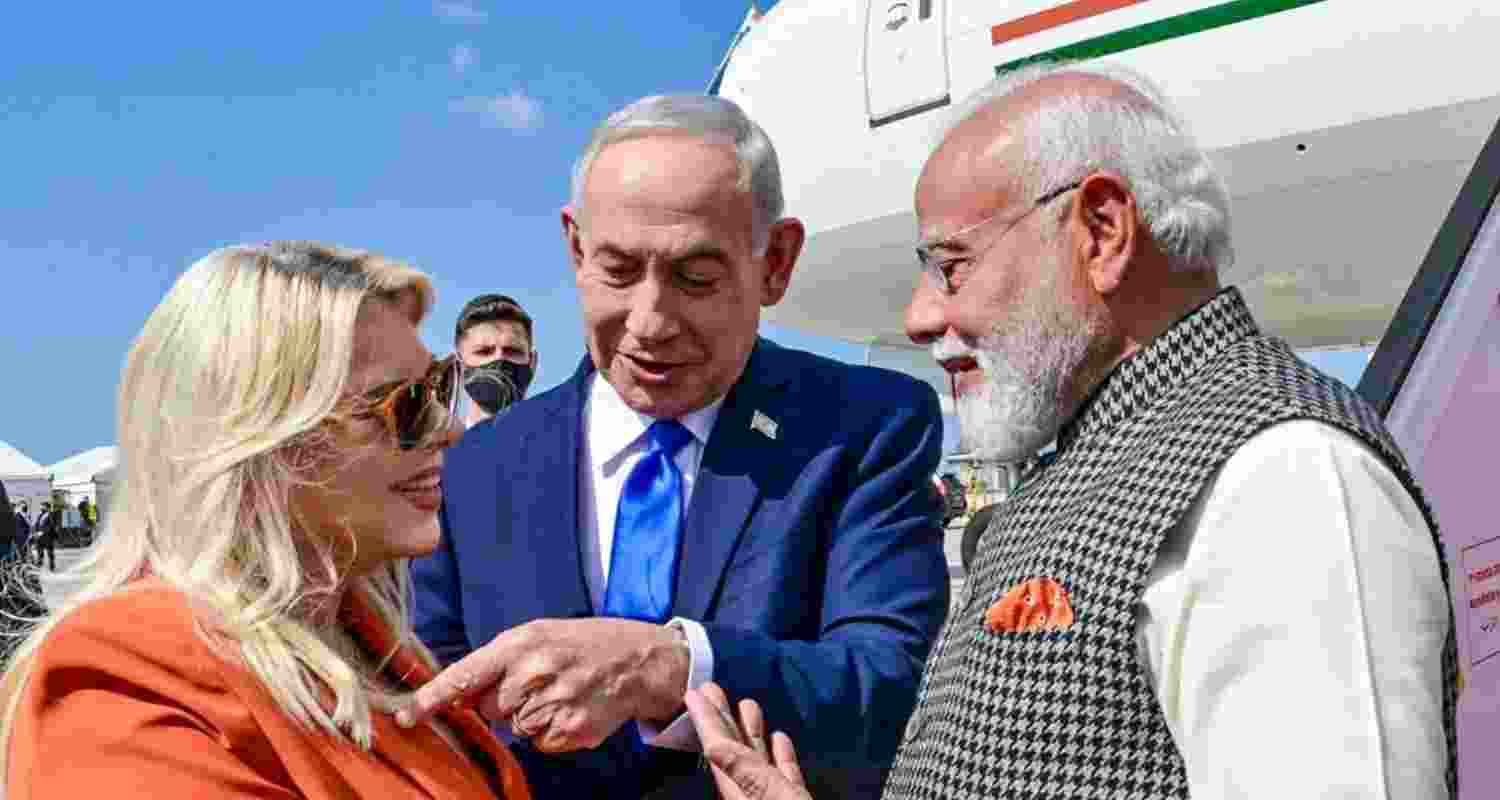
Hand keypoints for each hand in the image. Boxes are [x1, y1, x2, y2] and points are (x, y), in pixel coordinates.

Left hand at [397, 618, 689, 751]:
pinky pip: (539, 744)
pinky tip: (570, 708)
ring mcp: (552, 704)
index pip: (465, 674)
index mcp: (521, 643)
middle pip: (489, 708)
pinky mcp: (569, 731)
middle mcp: (534, 673)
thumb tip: (458, 696)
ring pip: (514, 728)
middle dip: (504, 701)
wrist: (637, 660)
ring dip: (529, 717)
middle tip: (537, 682)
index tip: (406, 717)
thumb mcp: (538, 636)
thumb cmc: (580, 644)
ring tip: (559, 693)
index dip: (432, 697)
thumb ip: (496, 662)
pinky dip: (550, 732)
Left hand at [685, 683, 811, 799]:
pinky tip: (779, 738)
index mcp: (744, 792)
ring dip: (751, 731)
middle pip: (734, 750)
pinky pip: (784, 775)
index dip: (707, 720)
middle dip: (723, 717)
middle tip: (712, 689)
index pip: (720, 748)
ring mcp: (775, 797)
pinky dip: (781, 754)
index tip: (695, 695)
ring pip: (759, 760)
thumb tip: (712, 747)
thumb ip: (746, 773)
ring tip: (746, 705)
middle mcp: (753, 794)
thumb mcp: (775, 797)